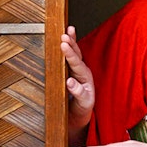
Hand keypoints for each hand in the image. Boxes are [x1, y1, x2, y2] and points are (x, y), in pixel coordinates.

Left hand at [61, 26, 94, 143]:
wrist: (79, 117)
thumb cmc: (73, 97)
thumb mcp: (69, 78)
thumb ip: (67, 64)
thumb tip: (60, 44)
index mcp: (79, 70)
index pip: (76, 52)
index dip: (72, 40)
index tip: (67, 28)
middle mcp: (84, 76)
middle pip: (77, 58)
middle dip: (71, 46)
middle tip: (63, 35)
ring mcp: (86, 87)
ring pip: (79, 71)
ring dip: (72, 59)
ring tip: (64, 48)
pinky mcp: (86, 100)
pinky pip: (80, 93)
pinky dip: (75, 87)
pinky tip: (69, 82)